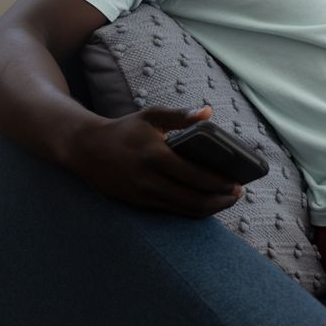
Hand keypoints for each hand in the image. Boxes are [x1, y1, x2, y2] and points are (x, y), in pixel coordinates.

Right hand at [67, 104, 242, 216]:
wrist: (87, 150)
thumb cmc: (125, 129)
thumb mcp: (151, 116)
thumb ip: (180, 116)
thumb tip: (208, 112)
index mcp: (156, 155)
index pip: (195, 175)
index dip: (219, 183)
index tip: (238, 183)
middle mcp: (150, 179)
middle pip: (193, 199)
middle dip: (220, 201)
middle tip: (238, 195)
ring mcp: (143, 195)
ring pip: (183, 210)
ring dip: (209, 209)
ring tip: (226, 201)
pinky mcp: (139, 204)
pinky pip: (171, 212)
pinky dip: (191, 211)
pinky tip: (204, 205)